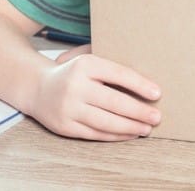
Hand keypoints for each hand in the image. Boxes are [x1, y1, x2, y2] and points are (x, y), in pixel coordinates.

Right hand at [29, 50, 161, 140]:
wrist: (37, 87)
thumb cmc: (74, 72)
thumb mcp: (88, 58)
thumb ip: (111, 62)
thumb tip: (146, 75)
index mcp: (85, 65)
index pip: (118, 74)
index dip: (140, 85)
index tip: (157, 93)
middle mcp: (75, 86)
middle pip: (114, 102)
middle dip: (139, 111)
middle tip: (157, 117)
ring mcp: (69, 108)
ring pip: (106, 122)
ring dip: (130, 127)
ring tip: (147, 128)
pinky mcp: (64, 126)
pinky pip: (95, 134)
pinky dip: (115, 136)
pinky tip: (129, 134)